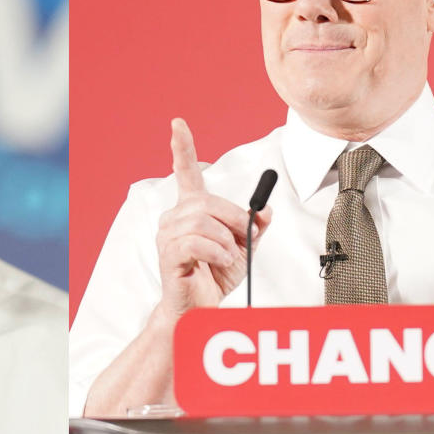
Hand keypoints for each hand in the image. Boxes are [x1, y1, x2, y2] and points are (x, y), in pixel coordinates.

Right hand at [154, 118, 270, 322]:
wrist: (201, 309)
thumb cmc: (215, 276)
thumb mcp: (245, 247)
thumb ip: (254, 226)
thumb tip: (265, 211)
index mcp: (191, 211)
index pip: (186, 172)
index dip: (182, 147)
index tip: (178, 124)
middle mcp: (174, 218)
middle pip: (207, 202)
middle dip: (234, 220)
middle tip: (245, 240)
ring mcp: (167, 236)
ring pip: (203, 222)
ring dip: (226, 241)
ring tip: (230, 257)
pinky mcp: (168, 254)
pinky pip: (196, 242)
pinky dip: (217, 252)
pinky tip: (222, 261)